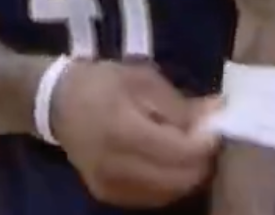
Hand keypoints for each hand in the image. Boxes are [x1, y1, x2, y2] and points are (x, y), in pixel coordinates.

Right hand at [51, 60, 217, 207]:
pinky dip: (167, 181)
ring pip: (170, 192)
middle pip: (180, 178)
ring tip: (184, 148)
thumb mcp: (140, 78)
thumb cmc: (100, 83)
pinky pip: (152, 197)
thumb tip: (218, 113)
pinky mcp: (107, 194)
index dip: (206, 142)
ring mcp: (110, 185)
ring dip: (186, 173)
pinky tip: (165, 161)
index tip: (214, 125)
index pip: (181, 152)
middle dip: (200, 160)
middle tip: (202, 138)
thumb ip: (179, 103)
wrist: (56, 103)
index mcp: (122, 130)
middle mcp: (115, 165)